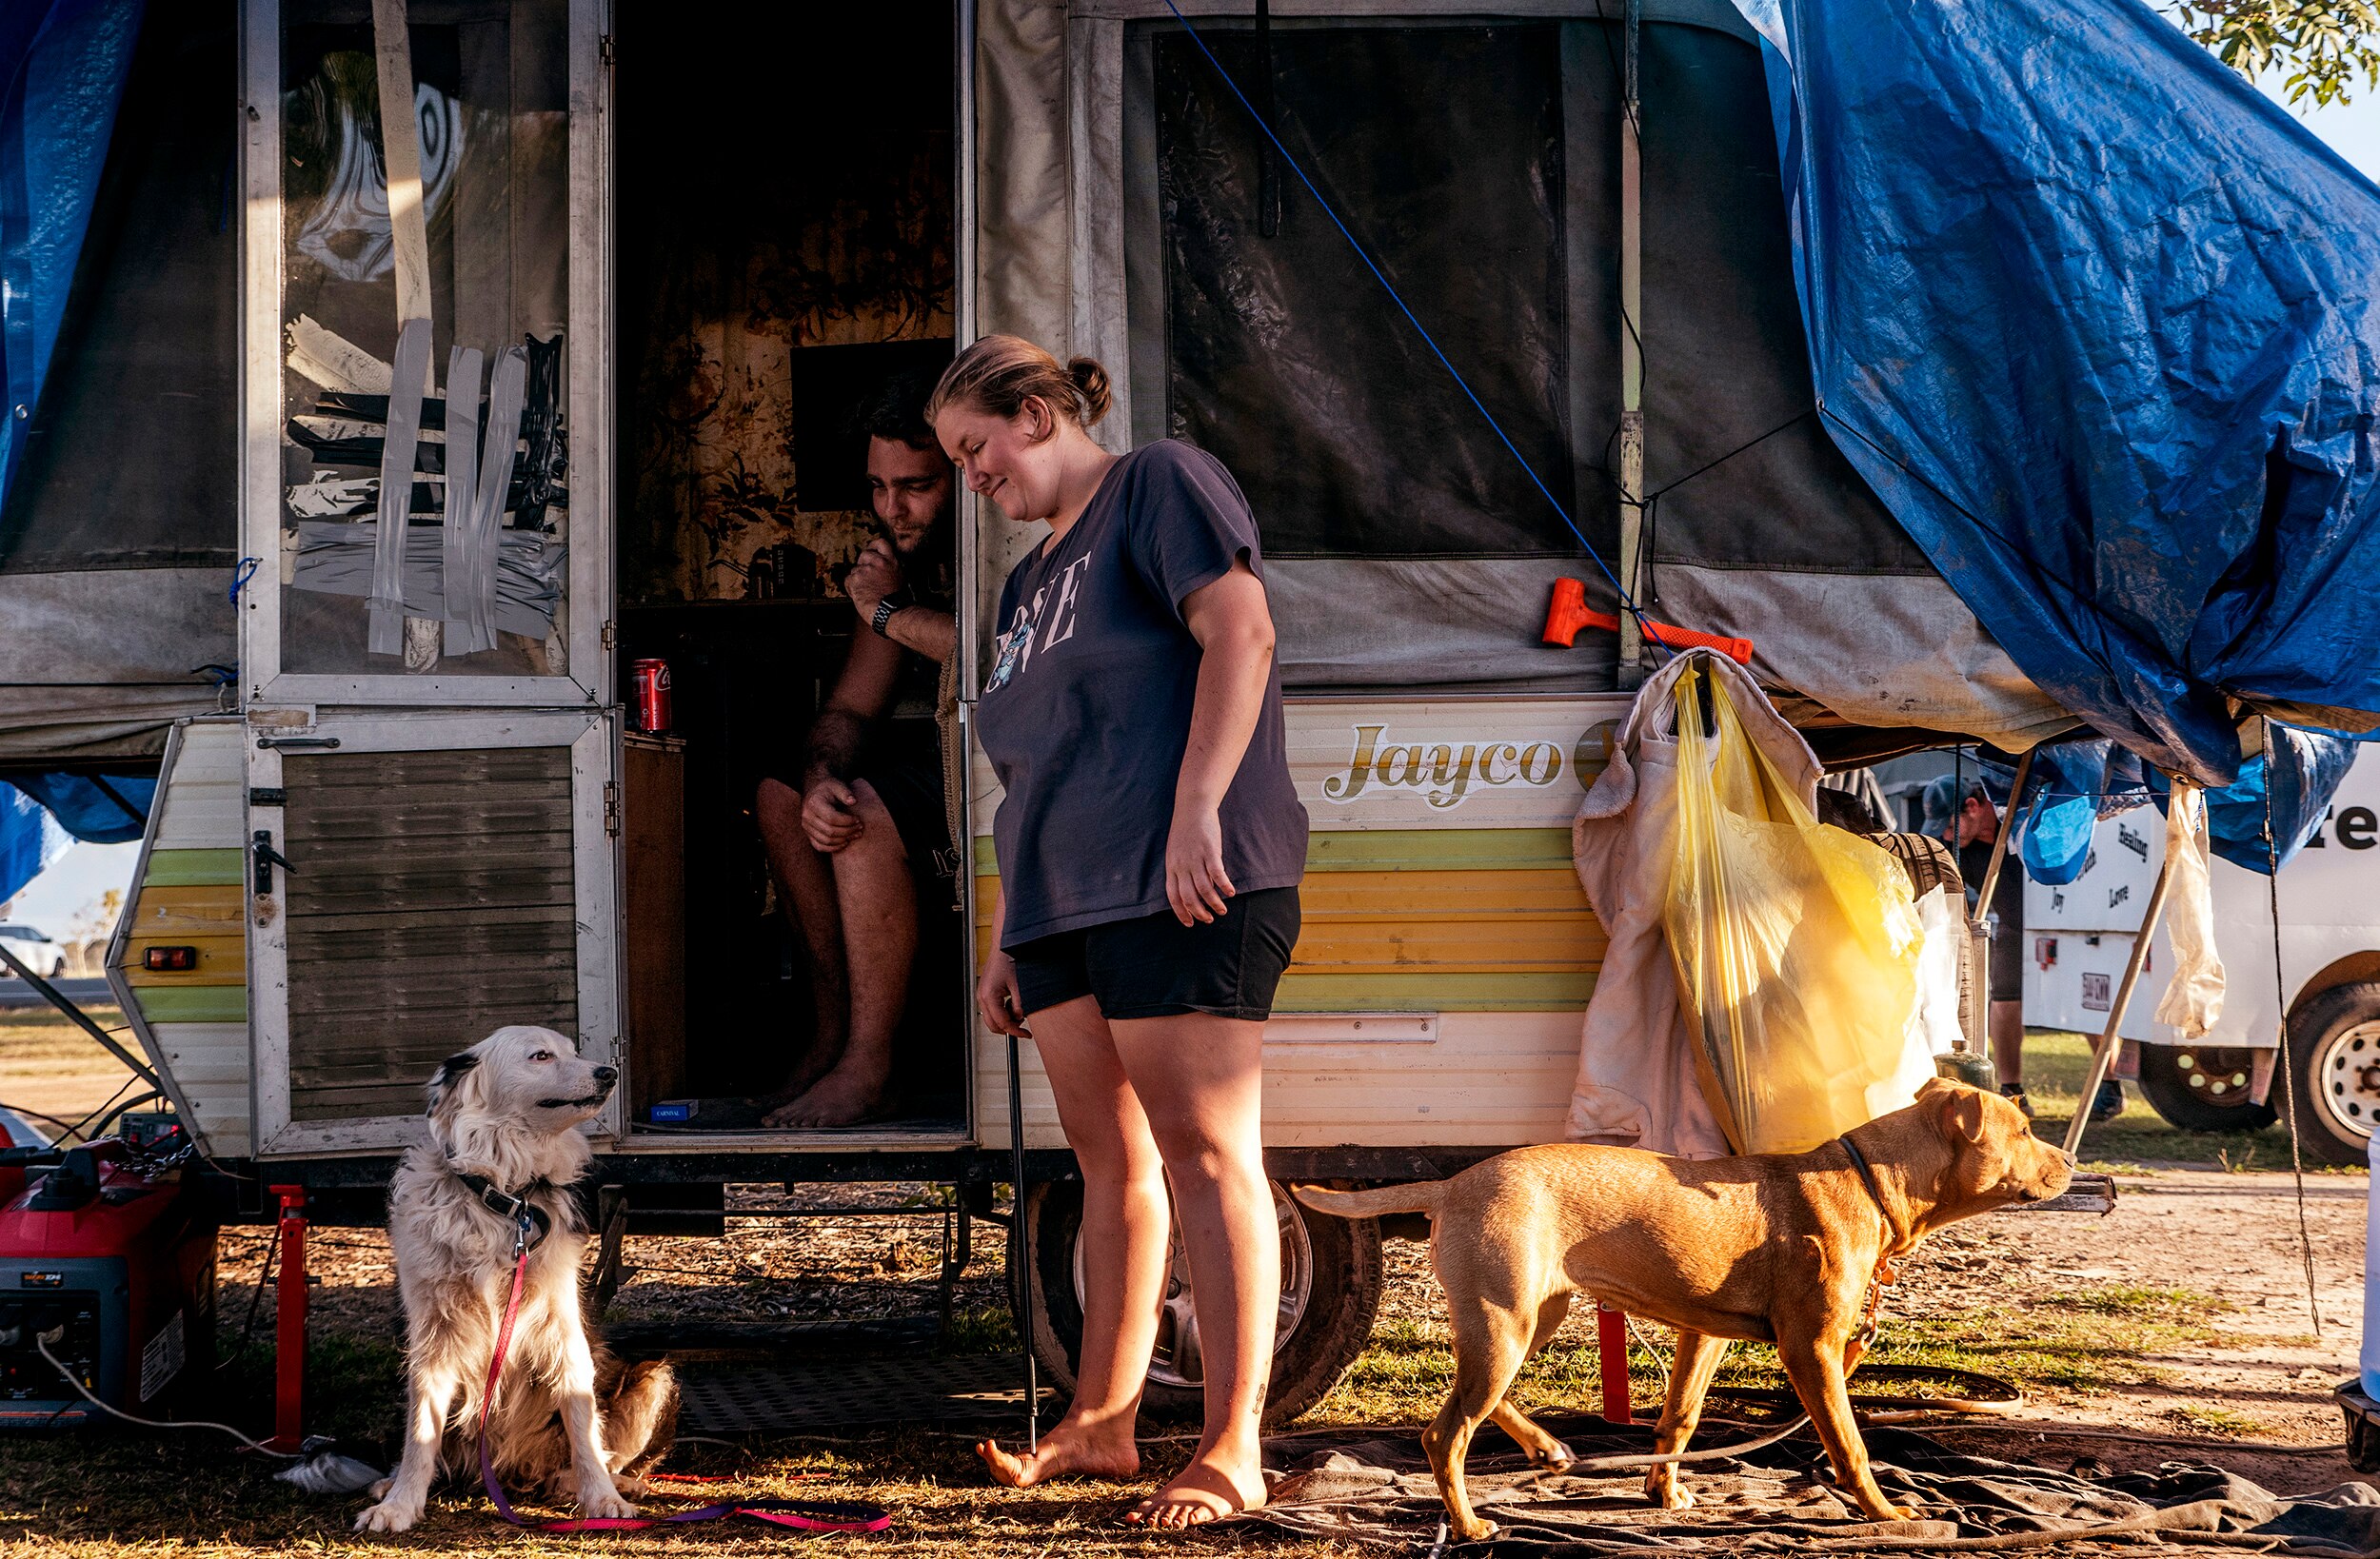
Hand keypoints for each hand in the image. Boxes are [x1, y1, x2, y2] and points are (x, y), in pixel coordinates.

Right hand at [801, 777, 863, 852]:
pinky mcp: (808, 834)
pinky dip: (833, 848)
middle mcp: (807, 816)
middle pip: (830, 831)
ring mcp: (806, 827)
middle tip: (860, 827)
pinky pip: (819, 846)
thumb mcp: (837, 785)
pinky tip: (845, 842)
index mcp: (814, 803)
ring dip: (843, 840)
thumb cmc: (828, 787)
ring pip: (826, 841)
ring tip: (856, 834)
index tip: (858, 819)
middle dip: (848, 831)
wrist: (814, 790)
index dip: (847, 821)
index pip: (832, 818)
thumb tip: (853, 801)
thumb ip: (845, 792)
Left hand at [846, 538, 903, 623]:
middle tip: (867, 578)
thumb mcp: (899, 578)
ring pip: (855, 570)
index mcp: (891, 562)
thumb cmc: (896, 602)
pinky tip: (861, 595)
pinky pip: (848, 581)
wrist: (890, 613)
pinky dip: (851, 589)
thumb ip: (889, 568)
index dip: (873, 546)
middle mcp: (878, 562)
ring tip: (867, 591)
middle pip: (864, 555)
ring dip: (857, 580)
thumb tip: (882, 567)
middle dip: (862, 565)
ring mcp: (866, 570)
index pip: (881, 543)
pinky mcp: (855, 579)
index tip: (870, 549)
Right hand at [977, 949, 1030, 1037]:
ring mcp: (982, 994)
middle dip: (1009, 1027)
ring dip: (1006, 1019)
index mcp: (989, 996)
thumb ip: (1020, 1005)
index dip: (1016, 1031)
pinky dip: (1003, 1011)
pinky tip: (1013, 1003)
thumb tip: (1021, 1018)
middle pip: (993, 1024)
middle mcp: (982, 996)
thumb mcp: (1020, 985)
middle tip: (1023, 1027)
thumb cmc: (1010, 958)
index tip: (1026, 1035)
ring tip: (1019, 1010)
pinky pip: (993, 1008)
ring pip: (992, 1017)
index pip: (1002, 1023)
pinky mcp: (985, 991)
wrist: (1004, 945)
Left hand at [1165, 802, 1233, 925]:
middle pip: (1189, 897)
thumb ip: (1180, 870)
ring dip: (1214, 903)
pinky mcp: (1210, 851)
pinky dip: (1224, 886)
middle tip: (1209, 919)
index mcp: (1171, 867)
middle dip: (1199, 912)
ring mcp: (1196, 858)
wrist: (1192, 807)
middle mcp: (1182, 865)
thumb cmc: (1185, 830)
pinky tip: (1230, 892)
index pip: (1173, 897)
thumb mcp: (1175, 852)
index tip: (1190, 923)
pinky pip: (1217, 874)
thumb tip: (1190, 889)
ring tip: (1222, 910)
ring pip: (1204, 889)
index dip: (1182, 912)